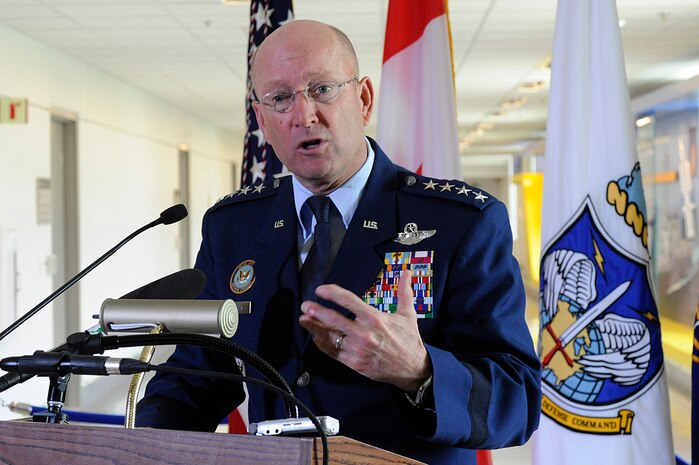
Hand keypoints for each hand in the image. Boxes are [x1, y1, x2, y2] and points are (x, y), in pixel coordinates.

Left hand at [299, 271, 431, 391]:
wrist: (412, 369)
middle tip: (306, 305)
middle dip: (316, 311)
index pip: (348, 301)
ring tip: (304, 319)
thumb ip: (404, 292)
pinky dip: (322, 344)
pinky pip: (333, 352)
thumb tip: (406, 272)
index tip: (321, 290)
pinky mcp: (354, 362)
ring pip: (330, 336)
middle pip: (333, 319)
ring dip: (314, 327)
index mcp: (374, 318)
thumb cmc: (408, 341)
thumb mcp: (408, 314)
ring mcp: (357, 349)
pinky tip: (315, 337)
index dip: (332, 293)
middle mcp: (364, 333)